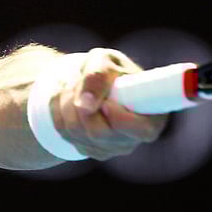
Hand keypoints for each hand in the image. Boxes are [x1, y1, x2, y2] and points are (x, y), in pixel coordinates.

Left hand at [51, 48, 168, 159]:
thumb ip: (97, 76)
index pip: (141, 130)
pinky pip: (65, 135)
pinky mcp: (91, 150)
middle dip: (80, 102)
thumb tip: (85, 105)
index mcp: (153, 116)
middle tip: (77, 81)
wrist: (95, 80)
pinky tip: (66, 98)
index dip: (119, 117)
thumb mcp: (104, 61)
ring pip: (76, 133)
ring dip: (65, 102)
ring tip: (71, 84)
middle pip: (98, 132)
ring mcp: (112, 148)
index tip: (106, 102)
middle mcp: (135, 138)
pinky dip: (58, 112)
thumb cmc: (108, 69)